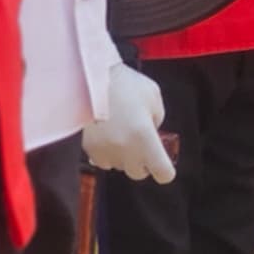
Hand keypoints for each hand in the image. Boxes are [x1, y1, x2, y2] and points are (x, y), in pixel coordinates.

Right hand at [82, 63, 175, 184]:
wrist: (90, 79)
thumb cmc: (126, 85)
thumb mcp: (154, 98)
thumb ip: (157, 119)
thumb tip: (152, 132)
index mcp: (145, 139)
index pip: (162, 172)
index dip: (165, 171)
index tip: (165, 166)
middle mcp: (125, 151)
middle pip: (138, 173)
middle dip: (143, 163)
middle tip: (143, 145)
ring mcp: (104, 152)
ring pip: (119, 167)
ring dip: (124, 158)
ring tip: (123, 136)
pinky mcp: (88, 149)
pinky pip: (102, 160)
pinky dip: (107, 153)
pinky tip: (108, 136)